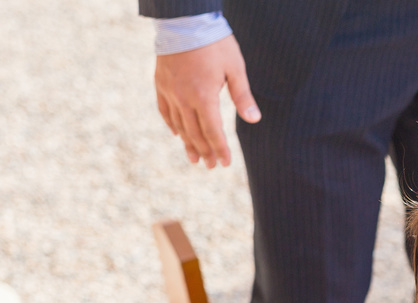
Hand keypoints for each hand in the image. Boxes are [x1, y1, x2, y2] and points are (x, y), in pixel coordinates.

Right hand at [154, 34, 260, 168]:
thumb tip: (255, 120)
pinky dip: (171, 124)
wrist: (184, 20)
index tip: (225, 164)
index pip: (213, 131)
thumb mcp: (235, 68)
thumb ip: (243, 96)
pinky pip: (164, 110)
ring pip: (179, 125)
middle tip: (212, 166)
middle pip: (195, 133)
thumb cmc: (215, 43)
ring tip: (194, 159)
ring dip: (188, 143)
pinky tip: (177, 134)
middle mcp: (184, 98)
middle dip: (205, 151)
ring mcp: (170, 91)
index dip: (220, 149)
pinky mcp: (161, 83)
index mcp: (204, 97)